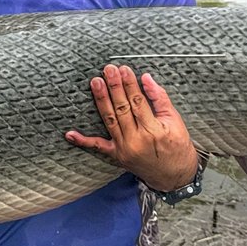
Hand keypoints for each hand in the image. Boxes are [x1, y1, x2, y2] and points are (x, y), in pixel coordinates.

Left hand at [65, 65, 198, 191]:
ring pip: (109, 120)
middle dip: (114, 87)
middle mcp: (136, 140)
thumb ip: (160, 98)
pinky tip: (70, 133)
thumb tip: (146, 78)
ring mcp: (123, 149)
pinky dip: (83, 141)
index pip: (138, 102)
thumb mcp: (175, 121)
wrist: (173, 175)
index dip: (130, 84)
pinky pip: (97, 147)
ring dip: (101, 100)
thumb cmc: (177, 146)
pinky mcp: (116, 156)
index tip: (124, 70)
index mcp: (153, 131)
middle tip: (108, 70)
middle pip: (122, 108)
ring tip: (95, 82)